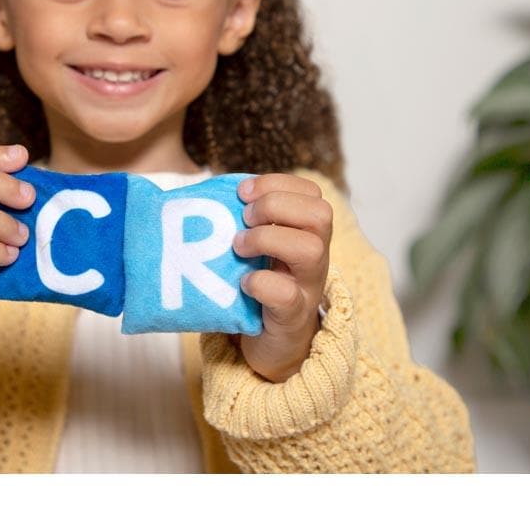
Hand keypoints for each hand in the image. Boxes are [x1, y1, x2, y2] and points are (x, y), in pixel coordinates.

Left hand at [232, 173, 332, 382]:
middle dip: (276, 205)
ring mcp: (308, 287)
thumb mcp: (259, 250)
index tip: (243, 192)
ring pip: (311, 249)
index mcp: (307, 234)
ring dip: (268, 239)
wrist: (274, 345)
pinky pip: (286, 295)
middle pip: (320, 214)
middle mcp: (315, 257)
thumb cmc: (261, 289)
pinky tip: (243, 283)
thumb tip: (208, 194)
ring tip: (239, 247)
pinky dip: (261, 283)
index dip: (277, 183)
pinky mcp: (293, 317)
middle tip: (244, 218)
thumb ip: (247, 223)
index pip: (311, 193)